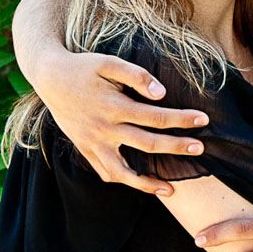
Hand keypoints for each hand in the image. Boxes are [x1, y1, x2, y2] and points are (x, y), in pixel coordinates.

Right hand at [32, 50, 208, 196]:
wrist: (49, 77)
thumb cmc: (83, 67)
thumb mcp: (109, 62)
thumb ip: (137, 76)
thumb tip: (162, 94)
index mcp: (113, 107)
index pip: (156, 117)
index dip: (182, 119)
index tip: (203, 119)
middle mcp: (103, 129)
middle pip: (148, 144)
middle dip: (177, 147)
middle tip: (201, 148)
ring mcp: (92, 143)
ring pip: (123, 171)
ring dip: (148, 182)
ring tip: (171, 189)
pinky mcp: (85, 149)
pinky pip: (105, 172)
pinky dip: (123, 181)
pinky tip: (139, 184)